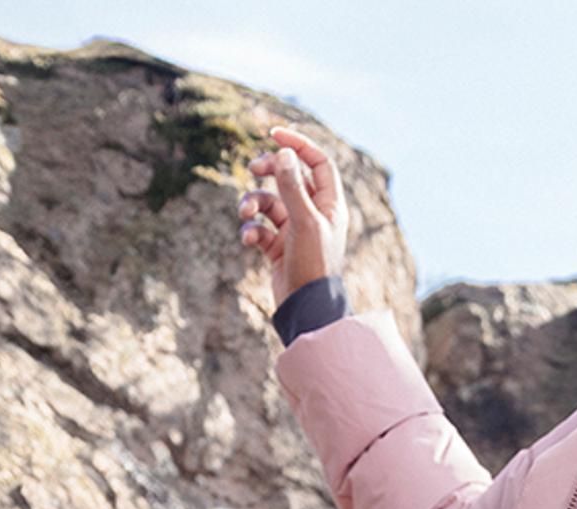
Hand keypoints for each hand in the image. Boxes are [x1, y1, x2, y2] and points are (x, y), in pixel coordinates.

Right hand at [238, 125, 349, 311]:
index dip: (298, 145)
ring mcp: (295, 231)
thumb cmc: (314, 264)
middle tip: (255, 167)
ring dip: (252, 202)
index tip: (273, 134)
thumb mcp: (303, 221)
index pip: (318, 163)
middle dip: (270, 170)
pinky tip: (250, 239)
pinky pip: (259, 228)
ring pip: (269, 203)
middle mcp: (315, 215)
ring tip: (245, 212)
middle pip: (290, 177)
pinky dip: (251, 229)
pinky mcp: (278, 248)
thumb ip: (292, 186)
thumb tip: (283, 153)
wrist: (306, 308)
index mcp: (331, 205)